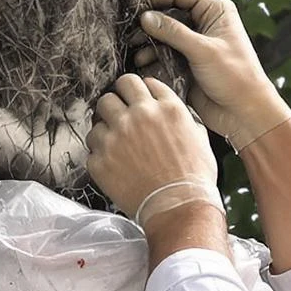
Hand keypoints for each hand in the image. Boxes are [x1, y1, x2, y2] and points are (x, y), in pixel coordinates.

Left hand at [87, 74, 218, 224]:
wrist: (179, 207)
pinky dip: (100, 154)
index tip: (135, 99)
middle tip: (119, 115)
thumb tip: (166, 107)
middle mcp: (138, 116)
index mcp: (165, 108)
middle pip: (112, 93)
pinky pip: (92, 148)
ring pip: (98, 116)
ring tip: (115, 141)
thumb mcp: (198, 136)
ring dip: (105, 127)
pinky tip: (114, 163)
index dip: (136, 92)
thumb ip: (179, 115)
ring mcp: (116, 137)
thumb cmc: (193, 177)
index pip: (139, 82)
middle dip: (116, 102)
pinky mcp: (101, 159)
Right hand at [136, 0, 290, 148]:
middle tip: (133, 29)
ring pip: (163, 34)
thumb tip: (147, 17)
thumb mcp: (203, 50)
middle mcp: (204, 24)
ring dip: (149, 40)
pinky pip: (163, 53)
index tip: (138, 3)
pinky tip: (144, 62)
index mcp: (215, 11)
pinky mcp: (186, 62)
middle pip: (169, 12)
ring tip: (136, 47)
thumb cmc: (238, 78)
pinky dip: (153, 56)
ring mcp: (194, 43)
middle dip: (150, 21)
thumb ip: (173, 32)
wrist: (243, 112)